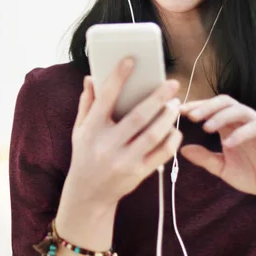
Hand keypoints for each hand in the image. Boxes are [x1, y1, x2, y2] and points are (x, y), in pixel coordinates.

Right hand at [63, 58, 182, 211]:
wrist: (88, 195)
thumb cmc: (85, 156)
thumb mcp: (79, 130)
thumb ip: (87, 104)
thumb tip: (90, 77)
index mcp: (91, 129)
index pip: (106, 98)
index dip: (118, 77)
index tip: (131, 60)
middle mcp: (107, 145)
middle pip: (137, 117)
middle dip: (157, 98)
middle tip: (172, 84)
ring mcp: (123, 161)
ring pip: (152, 135)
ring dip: (168, 118)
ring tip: (176, 105)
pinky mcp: (138, 173)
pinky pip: (161, 154)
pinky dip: (171, 140)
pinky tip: (176, 129)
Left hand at [179, 96, 255, 201]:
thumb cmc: (254, 175)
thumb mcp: (223, 168)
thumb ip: (205, 158)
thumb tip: (182, 149)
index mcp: (232, 126)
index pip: (214, 107)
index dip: (197, 107)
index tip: (180, 112)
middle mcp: (245, 122)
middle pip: (226, 102)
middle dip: (207, 107)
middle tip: (191, 116)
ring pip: (241, 110)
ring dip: (222, 116)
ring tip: (206, 128)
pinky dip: (241, 134)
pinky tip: (227, 143)